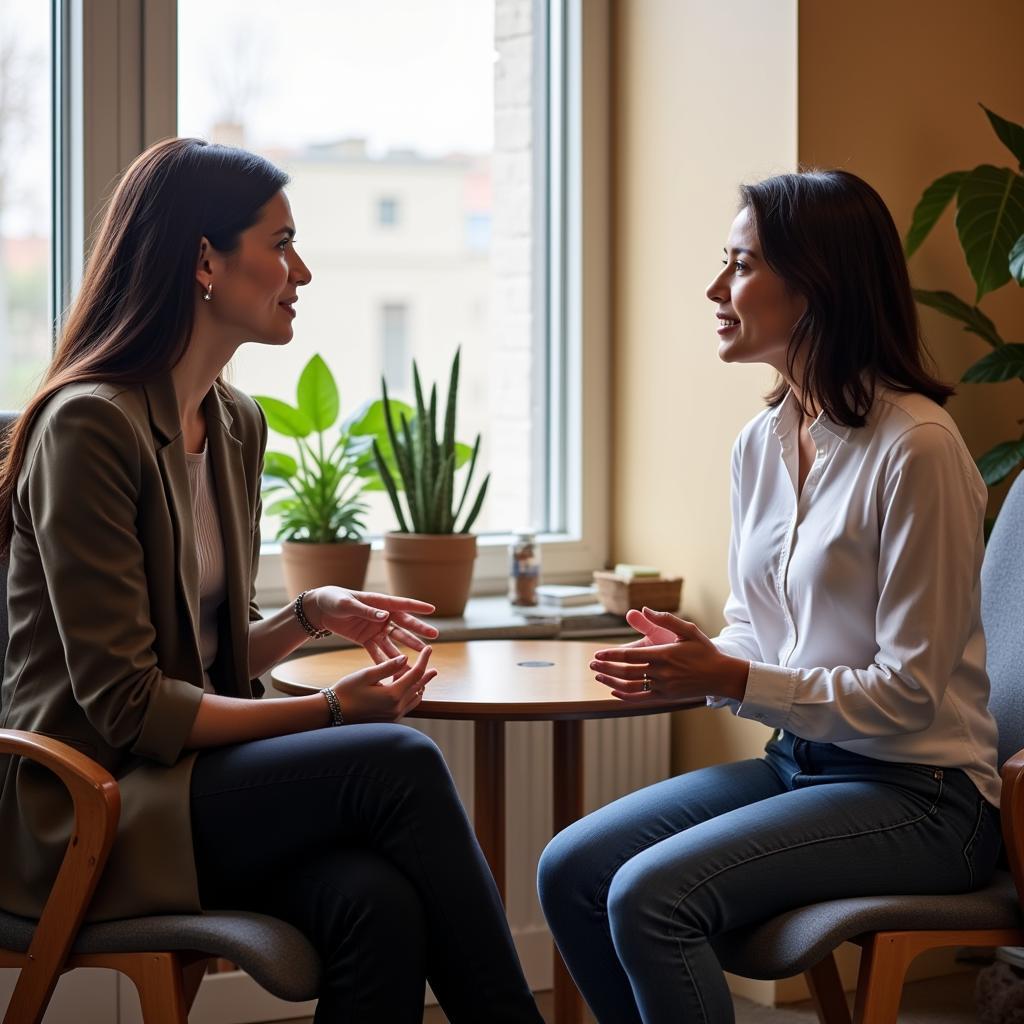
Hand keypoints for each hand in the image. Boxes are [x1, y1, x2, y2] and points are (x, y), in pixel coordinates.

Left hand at [311, 587, 439, 666]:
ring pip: (394, 642)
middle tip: (434, 638)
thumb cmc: (335, 600)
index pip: (402, 604)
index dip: (417, 607)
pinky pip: (378, 652)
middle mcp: (382, 616)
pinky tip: (395, 671)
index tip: (432, 609)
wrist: (320, 610)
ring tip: (419, 659)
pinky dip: (386, 661)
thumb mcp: (347, 604)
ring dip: (406, 650)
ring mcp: (375, 629)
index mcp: (380, 603)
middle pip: (403, 625)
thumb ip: (366, 611)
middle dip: (418, 631)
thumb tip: (384, 616)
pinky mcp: (366, 640)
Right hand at [331, 646, 436, 722]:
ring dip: (419, 686)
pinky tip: (408, 689)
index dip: (424, 660)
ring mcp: (393, 716)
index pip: (415, 674)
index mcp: (393, 695)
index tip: (429, 649)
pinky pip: (407, 706)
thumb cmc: (346, 691)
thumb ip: (387, 667)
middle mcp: (396, 708)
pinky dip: (411, 695)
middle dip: (426, 675)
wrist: (332, 713)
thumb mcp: (366, 675)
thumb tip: (406, 659)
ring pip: (414, 699)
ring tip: (423, 677)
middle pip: (418, 688)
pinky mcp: (388, 720)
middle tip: (433, 666)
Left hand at [590, 607, 747, 702]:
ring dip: (611, 682)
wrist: (721, 675)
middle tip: (592, 665)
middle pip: (626, 673)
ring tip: (598, 677)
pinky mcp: (666, 697)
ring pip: (631, 687)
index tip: (597, 654)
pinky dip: (625, 697)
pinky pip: (641, 699)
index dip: (611, 656)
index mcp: (665, 654)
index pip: (631, 656)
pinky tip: (614, 692)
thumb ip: (665, 619)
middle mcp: (662, 672)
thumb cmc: (704, 650)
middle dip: (606, 669)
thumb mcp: (688, 629)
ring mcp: (664, 687)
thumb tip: (644, 609)